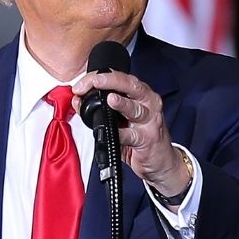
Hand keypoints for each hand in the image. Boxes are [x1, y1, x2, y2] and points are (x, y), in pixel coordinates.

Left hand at [72, 70, 189, 195]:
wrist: (161, 161)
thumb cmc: (141, 136)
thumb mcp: (120, 120)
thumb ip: (99, 108)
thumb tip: (77, 99)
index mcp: (139, 94)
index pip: (119, 77)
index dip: (100, 77)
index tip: (82, 84)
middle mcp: (148, 102)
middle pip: (130, 85)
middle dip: (111, 81)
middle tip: (96, 81)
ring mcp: (150, 120)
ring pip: (135, 109)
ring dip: (122, 104)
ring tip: (111, 100)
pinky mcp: (149, 138)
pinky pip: (132, 135)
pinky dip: (121, 134)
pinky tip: (115, 132)